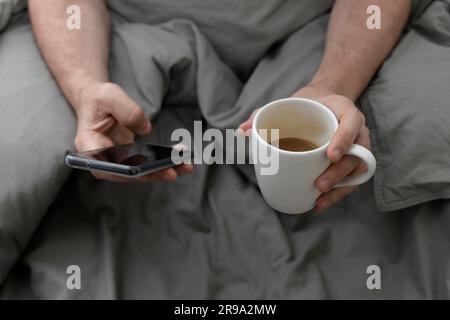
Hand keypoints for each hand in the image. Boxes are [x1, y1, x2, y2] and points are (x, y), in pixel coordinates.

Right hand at [73, 81, 192, 181]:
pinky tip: (181, 158)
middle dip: (152, 173)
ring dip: (164, 169)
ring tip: (185, 166)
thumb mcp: (110, 96)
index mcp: (89, 145)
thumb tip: (145, 129)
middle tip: (173, 172)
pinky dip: (164, 162)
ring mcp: (117, 161)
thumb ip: (127, 111)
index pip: (107, 165)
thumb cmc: (100, 99)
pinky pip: (148, 164)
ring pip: (141, 171)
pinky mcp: (130, 159)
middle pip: (128, 173)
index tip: (145, 167)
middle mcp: (103, 159)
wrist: (98, 101)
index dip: (126, 169)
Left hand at [238, 84, 369, 212]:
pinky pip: (352, 180)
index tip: (330, 155)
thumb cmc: (304, 105)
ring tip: (319, 198)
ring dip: (340, 187)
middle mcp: (356, 130)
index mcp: (343, 110)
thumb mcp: (287, 104)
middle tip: (319, 184)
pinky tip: (320, 203)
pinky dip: (338, 194)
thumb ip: (263, 114)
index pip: (352, 121)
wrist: (321, 104)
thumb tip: (241, 131)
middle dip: (338, 173)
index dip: (344, 139)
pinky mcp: (352, 162)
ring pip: (357, 170)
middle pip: (357, 153)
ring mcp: (357, 147)